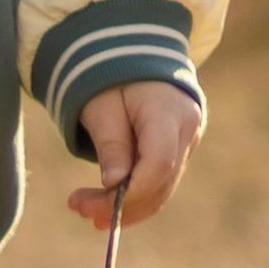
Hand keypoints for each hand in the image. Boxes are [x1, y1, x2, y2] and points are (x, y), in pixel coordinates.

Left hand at [71, 80, 200, 231]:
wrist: (138, 55)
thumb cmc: (114, 75)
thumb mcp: (102, 104)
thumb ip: (111, 142)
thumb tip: (113, 184)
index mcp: (168, 110)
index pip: (159, 162)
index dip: (132, 192)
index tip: (95, 206)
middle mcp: (187, 129)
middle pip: (161, 181)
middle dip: (122, 204)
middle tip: (80, 210)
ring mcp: (189, 140)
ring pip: (163, 187)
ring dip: (128, 206)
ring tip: (87, 212)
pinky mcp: (181, 149)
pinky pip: (162, 180)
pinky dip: (137, 196)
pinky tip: (108, 207)